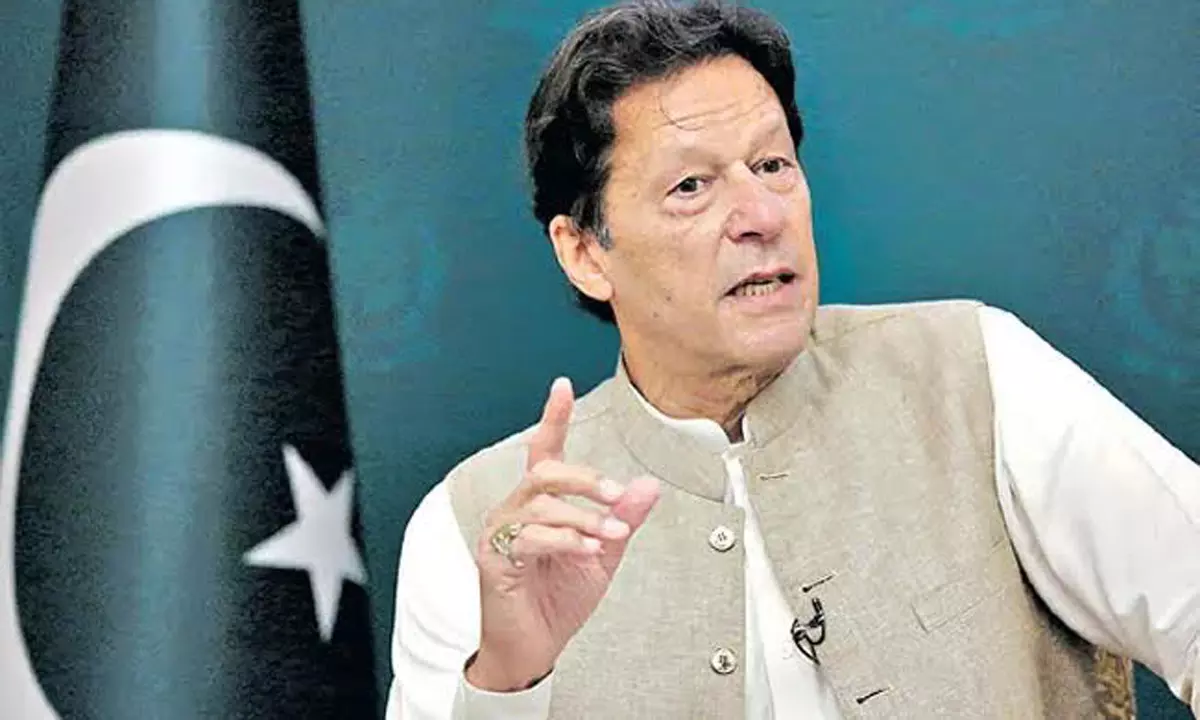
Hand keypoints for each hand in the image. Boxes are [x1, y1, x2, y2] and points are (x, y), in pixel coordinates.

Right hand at [467, 377, 660, 691]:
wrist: (533, 649)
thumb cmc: (557, 600)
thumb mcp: (602, 554)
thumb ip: (621, 519)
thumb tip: (647, 485)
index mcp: (540, 504)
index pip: (545, 451)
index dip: (553, 417)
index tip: (561, 386)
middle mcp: (516, 510)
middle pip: (544, 472)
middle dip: (585, 478)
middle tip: (616, 493)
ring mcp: (502, 532)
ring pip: (542, 503)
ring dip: (584, 516)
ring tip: (612, 533)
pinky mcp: (496, 558)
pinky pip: (532, 536)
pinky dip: (566, 540)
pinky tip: (588, 549)